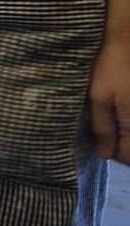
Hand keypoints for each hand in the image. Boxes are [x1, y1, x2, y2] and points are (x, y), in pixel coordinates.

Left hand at [90, 33, 129, 163]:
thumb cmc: (112, 68)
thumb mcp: (99, 97)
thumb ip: (102, 128)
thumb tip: (105, 154)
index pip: (127, 157)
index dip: (112, 152)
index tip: (101, 139)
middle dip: (123, 144)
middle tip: (108, 131)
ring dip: (127, 133)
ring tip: (116, 118)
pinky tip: (124, 108)